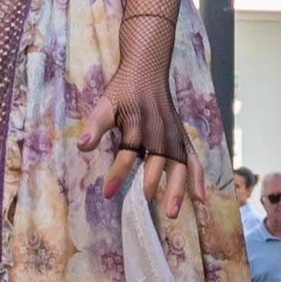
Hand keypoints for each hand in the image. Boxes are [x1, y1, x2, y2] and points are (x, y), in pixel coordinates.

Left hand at [91, 31, 197, 233]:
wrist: (147, 69)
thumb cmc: (124, 90)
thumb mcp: (106, 103)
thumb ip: (95, 126)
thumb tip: (82, 146)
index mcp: (138, 123)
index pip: (127, 152)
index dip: (118, 173)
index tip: (106, 193)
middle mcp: (159, 131)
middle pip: (159, 160)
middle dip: (153, 183)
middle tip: (146, 203)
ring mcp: (174, 135)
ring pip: (179, 164)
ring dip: (178, 188)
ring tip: (172, 212)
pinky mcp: (182, 138)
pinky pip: (193, 159)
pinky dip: (197, 178)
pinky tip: (199, 198)